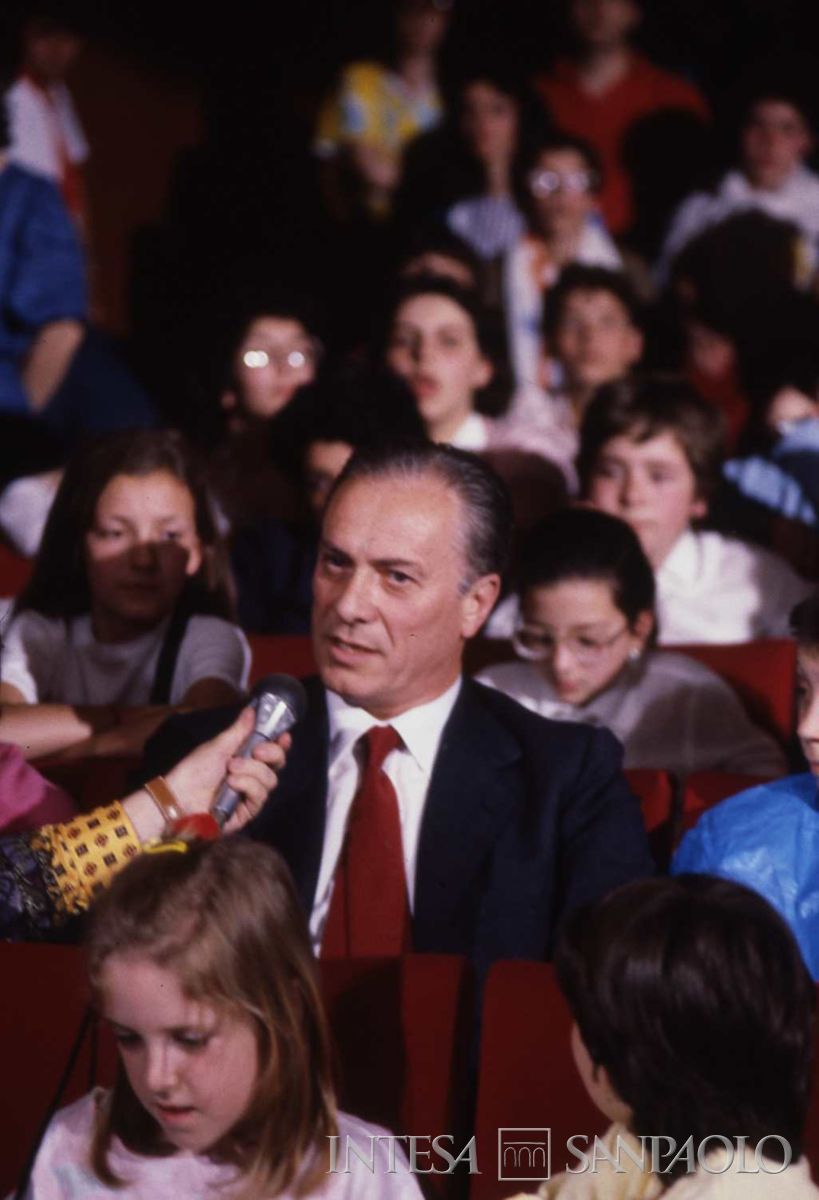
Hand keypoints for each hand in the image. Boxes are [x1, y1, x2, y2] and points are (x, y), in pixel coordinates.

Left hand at [165, 707, 290, 832]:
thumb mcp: (218, 746)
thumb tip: (252, 709)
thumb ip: (239, 730)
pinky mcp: (247, 812)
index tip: (283, 736)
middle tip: (257, 751)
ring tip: (231, 768)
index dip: (281, 744)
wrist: (179, 796)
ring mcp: (251, 795)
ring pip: (270, 780)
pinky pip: (259, 797)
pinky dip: (247, 786)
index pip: (272, 752)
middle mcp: (252, 776)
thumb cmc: (196, 769)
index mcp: (247, 759)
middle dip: (271, 754)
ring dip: (252, 771)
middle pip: (278, 765)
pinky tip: (232, 783)